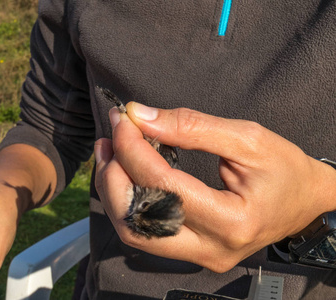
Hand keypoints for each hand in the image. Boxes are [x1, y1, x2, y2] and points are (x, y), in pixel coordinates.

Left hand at [95, 103, 335, 272]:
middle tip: (110, 138)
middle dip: (114, 175)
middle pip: (138, 220)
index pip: (163, 185)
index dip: (133, 149)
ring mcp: (200, 256)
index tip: (123, 120)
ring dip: (114, 192)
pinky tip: (124, 174)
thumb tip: (142, 116)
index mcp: (232, 220)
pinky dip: (127, 203)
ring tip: (110, 154)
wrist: (303, 201)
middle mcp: (212, 248)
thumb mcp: (247, 138)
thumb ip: (191, 127)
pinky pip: (146, 234)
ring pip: (134, 233)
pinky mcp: (192, 253)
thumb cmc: (284, 169)